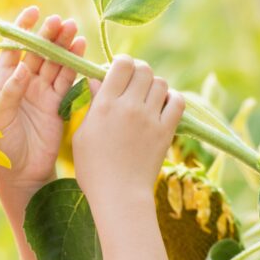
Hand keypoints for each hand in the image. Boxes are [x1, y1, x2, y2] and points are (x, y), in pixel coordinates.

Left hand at [0, 5, 86, 193]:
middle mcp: (22, 82)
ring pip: (54, 63)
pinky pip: (66, 80)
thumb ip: (10, 92)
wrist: (21, 172)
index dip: (22, 29)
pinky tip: (81, 50)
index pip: (12, 48)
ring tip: (74, 31)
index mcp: (3, 81)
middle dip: (49, 36)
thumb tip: (23, 67)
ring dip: (64, 46)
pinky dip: (74, 65)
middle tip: (61, 22)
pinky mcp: (56, 103)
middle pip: (37, 52)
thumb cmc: (1, 146)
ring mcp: (41, 92)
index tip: (33, 12)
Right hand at [72, 55, 184, 206]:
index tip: (118, 73)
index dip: (121, 63)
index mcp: (105, 105)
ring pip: (161, 83)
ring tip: (147, 98)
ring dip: (154, 86)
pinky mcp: (166, 131)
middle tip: (134, 85)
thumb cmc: (93, 169)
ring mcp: (150, 118)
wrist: (119, 195)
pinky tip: (162, 107)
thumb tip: (97, 80)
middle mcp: (129, 107)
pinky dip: (172, 99)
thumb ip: (92, 105)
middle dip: (138, 72)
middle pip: (144, 69)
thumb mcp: (82, 135)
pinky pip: (178, 101)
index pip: (121, 64)